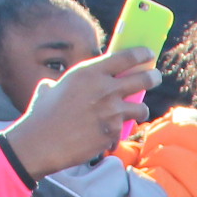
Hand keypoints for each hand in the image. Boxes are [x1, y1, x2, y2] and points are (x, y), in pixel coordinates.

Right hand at [1, 46, 155, 179]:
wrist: (42, 142)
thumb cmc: (43, 114)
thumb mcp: (53, 87)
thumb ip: (71, 82)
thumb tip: (71, 83)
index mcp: (89, 72)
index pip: (125, 57)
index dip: (141, 54)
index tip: (148, 54)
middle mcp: (105, 89)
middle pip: (143, 79)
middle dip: (152, 77)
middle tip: (154, 77)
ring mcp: (112, 112)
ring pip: (141, 108)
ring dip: (140, 110)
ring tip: (137, 112)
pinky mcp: (113, 132)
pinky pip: (125, 130)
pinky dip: (119, 133)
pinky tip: (109, 135)